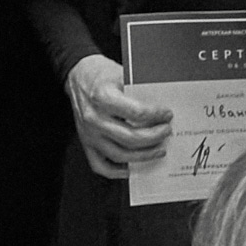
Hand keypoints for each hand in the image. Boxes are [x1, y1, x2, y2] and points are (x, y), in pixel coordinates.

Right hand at [64, 55, 171, 181]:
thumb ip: (140, 92)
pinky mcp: (86, 143)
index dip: (156, 115)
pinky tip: (132, 168)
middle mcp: (94, 119)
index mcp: (103, 98)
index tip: (167, 114)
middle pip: (131, 138)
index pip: (137, 113)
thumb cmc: (102, 75)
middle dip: (155, 137)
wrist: (79, 76)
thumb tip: (162, 109)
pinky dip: (117, 171)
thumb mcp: (122, 74)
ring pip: (120, 155)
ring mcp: (89, 134)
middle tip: (167, 131)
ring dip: (143, 156)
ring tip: (158, 150)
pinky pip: (101, 165)